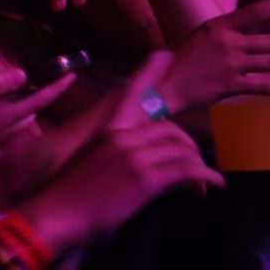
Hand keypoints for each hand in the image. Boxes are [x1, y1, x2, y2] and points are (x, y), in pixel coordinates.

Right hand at [0, 66, 74, 173]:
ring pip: (18, 118)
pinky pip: (6, 124)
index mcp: (2, 119)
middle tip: (44, 75)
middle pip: (31, 111)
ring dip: (24, 103)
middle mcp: (5, 133)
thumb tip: (22, 76)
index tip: (72, 75)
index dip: (56, 88)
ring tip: (21, 86)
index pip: (38, 101)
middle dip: (41, 94)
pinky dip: (9, 111)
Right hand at [27, 54, 223, 249]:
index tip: (164, 54)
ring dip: (198, 166)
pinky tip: (214, 186)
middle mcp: (122, 136)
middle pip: (170, 130)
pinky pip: (188, 171)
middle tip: (195, 165)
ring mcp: (134, 156)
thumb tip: (133, 164)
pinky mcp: (146, 178)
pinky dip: (207, 178)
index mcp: (106, 131)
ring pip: (182, 149)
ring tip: (204, 181)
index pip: (130, 94)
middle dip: (188, 147)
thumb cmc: (64, 195)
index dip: (149, 72)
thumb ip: (111, 155)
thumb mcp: (88, 164)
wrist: (54, 215)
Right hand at [158, 0, 269, 114]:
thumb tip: (240, 35)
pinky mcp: (230, 86)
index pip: (255, 12)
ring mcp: (231, 65)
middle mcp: (228, 43)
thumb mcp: (197, 38)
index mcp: (218, 27)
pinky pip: (262, 86)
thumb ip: (220, 35)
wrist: (161, 85)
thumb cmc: (175, 61)